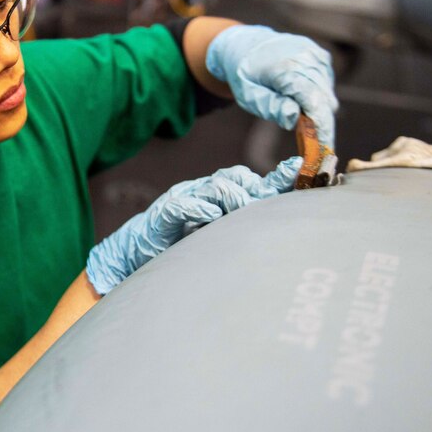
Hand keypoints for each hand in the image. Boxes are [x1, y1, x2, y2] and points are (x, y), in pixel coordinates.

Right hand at [86, 157, 301, 294]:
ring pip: (216, 187)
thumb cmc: (178, 253)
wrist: (131, 261)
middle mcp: (202, 195)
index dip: (276, 177)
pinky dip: (198, 208)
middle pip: (237, 178)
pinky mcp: (162, 217)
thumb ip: (240, 230)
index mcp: (217, 201)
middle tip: (266, 204)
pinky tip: (209, 217)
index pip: (252, 182)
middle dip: (256, 189)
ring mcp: (182, 202)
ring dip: (232, 199)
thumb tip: (278, 228)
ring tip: (235, 216)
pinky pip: (182, 205)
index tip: (300, 171)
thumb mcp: (215, 242)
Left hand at [206, 24, 337, 144]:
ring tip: (301, 118)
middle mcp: (305, 58)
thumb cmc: (244, 74)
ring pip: (328, 93)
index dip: (321, 126)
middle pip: (324, 100)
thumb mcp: (248, 95)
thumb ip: (271, 107)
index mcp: (285, 68)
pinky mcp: (320, 56)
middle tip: (315, 146)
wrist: (245, 45)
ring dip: (320, 110)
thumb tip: (294, 119)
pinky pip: (326, 84)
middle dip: (323, 125)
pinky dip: (318, 96)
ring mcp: (315, 55)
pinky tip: (300, 98)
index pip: (312, 101)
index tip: (325, 148)